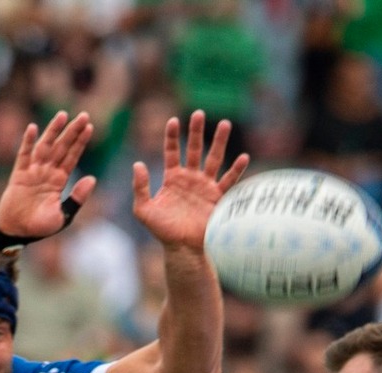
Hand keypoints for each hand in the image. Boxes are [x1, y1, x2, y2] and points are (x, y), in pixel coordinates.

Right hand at [0, 111, 97, 240]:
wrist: (16, 232)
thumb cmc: (39, 227)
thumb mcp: (63, 215)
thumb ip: (77, 198)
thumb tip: (92, 178)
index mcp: (59, 181)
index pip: (72, 157)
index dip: (80, 142)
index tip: (89, 127)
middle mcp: (47, 172)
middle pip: (62, 147)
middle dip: (72, 132)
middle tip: (84, 115)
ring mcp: (32, 171)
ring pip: (45, 147)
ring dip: (53, 131)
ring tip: (63, 115)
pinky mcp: (19, 174)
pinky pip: (23, 155)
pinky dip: (27, 142)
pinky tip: (33, 128)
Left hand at [132, 111, 250, 251]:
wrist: (183, 249)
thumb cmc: (162, 231)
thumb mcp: (144, 210)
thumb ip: (140, 187)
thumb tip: (137, 164)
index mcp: (173, 178)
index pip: (172, 152)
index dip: (172, 137)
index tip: (173, 121)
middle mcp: (190, 179)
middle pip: (195, 149)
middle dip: (197, 132)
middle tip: (199, 113)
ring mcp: (205, 187)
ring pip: (213, 159)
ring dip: (219, 142)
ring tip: (224, 124)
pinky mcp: (217, 198)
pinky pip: (228, 181)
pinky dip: (236, 170)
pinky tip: (243, 156)